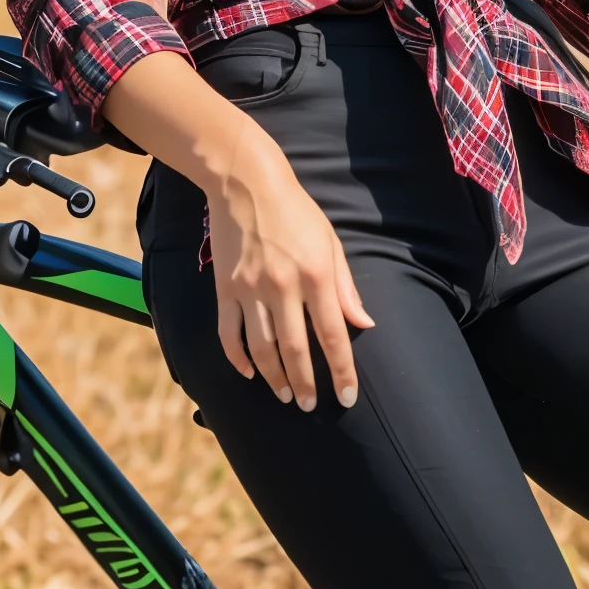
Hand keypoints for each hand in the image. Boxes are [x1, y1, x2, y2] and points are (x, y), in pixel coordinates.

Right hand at [206, 133, 374, 408]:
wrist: (246, 182)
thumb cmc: (296, 211)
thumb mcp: (330, 243)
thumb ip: (345, 287)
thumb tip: (364, 324)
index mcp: (315, 274)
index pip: (332, 335)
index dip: (341, 371)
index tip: (347, 397)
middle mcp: (283, 286)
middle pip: (295, 349)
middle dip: (304, 384)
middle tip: (308, 406)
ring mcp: (250, 289)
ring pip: (262, 348)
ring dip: (273, 377)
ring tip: (283, 394)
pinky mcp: (225, 288)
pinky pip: (229, 333)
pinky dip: (238, 358)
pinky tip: (248, 373)